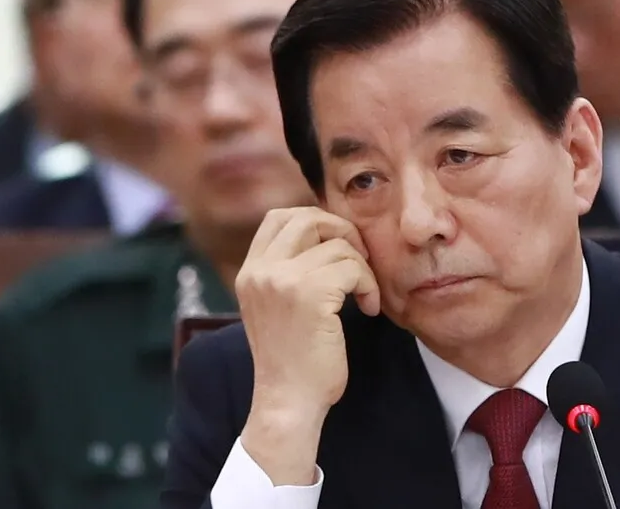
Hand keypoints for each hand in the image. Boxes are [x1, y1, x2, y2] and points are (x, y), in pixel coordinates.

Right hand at [235, 206, 379, 484]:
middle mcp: (261, 271)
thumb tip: (325, 233)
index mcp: (250, 272)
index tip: (338, 246)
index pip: (279, 217)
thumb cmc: (292, 360)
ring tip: (363, 297)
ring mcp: (282, 280)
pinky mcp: (310, 294)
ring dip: (362, 268)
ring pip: (338, 246)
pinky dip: (369, 286)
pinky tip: (368, 309)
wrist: (288, 402)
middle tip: (359, 261)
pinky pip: (354, 269)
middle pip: (308, 218)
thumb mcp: (275, 306)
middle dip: (342, 232)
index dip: (316, 221)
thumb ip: (286, 271)